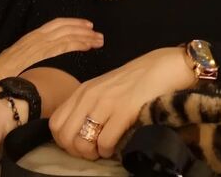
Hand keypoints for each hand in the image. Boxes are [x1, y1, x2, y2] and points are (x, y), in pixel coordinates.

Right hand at [0, 17, 102, 80]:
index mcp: (32, 37)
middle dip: (83, 29)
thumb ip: (30, 57)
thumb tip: (39, 61)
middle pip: (64, 27)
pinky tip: (87, 46)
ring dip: (84, 36)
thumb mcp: (19, 61)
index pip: (57, 25)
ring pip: (66, 34)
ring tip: (98, 40)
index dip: (73, 24)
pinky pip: (61, 45)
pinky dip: (76, 43)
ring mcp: (36, 43)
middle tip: (99, 34)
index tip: (88, 27)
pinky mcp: (37, 52)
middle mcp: (36, 36)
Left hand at [49, 47, 194, 160]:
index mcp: (84, 89)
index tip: (81, 143)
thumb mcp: (106, 87)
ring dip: (93, 153)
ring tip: (105, 148)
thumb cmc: (138, 78)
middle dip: (77, 151)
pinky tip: (118, 145)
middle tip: (93, 150)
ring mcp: (106, 102)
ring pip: (81, 143)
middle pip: (64, 136)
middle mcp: (90, 95)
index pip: (55, 123)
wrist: (165, 66)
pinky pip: (104, 143)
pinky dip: (109, 151)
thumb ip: (90, 104)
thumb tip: (80, 131)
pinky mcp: (124, 110)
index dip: (65, 140)